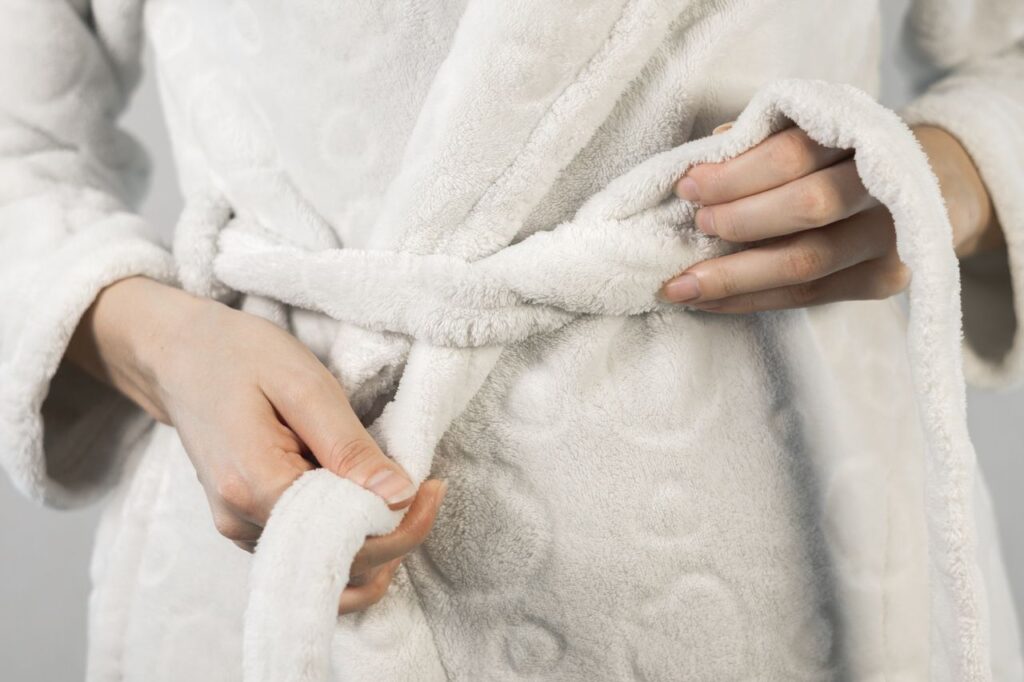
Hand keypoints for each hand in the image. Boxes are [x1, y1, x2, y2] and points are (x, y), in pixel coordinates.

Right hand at [67, 277, 445, 613]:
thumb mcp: (302, 383)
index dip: (402, 524)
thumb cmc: (239, 355)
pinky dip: (347, 539)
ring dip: (374, 546)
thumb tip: (399, 496)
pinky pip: (307, 552)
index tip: (435, 486)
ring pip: (325, 568)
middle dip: (396, 536)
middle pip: (340, 566)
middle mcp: (242, 522)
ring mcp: (240, 528)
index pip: (347, 541)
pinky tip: (366, 500)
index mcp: (255, 488)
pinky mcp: (246, 523)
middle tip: (430, 487)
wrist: (176, 354)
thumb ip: (348, 446)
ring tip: (402, 498)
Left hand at [659, 123, 1002, 312]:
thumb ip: (761, 138)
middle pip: (808, 207)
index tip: (688, 186)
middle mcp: (884, 187)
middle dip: (738, 220)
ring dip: (733, 276)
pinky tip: (708, 302)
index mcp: (862, 136)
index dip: (737, 173)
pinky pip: (807, 298)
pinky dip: (750, 301)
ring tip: (679, 285)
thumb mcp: (811, 129)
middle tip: (694, 226)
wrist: (931, 184)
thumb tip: (704, 158)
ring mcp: (891, 240)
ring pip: (806, 263)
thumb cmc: (844, 155)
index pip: (796, 153)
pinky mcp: (884, 281)